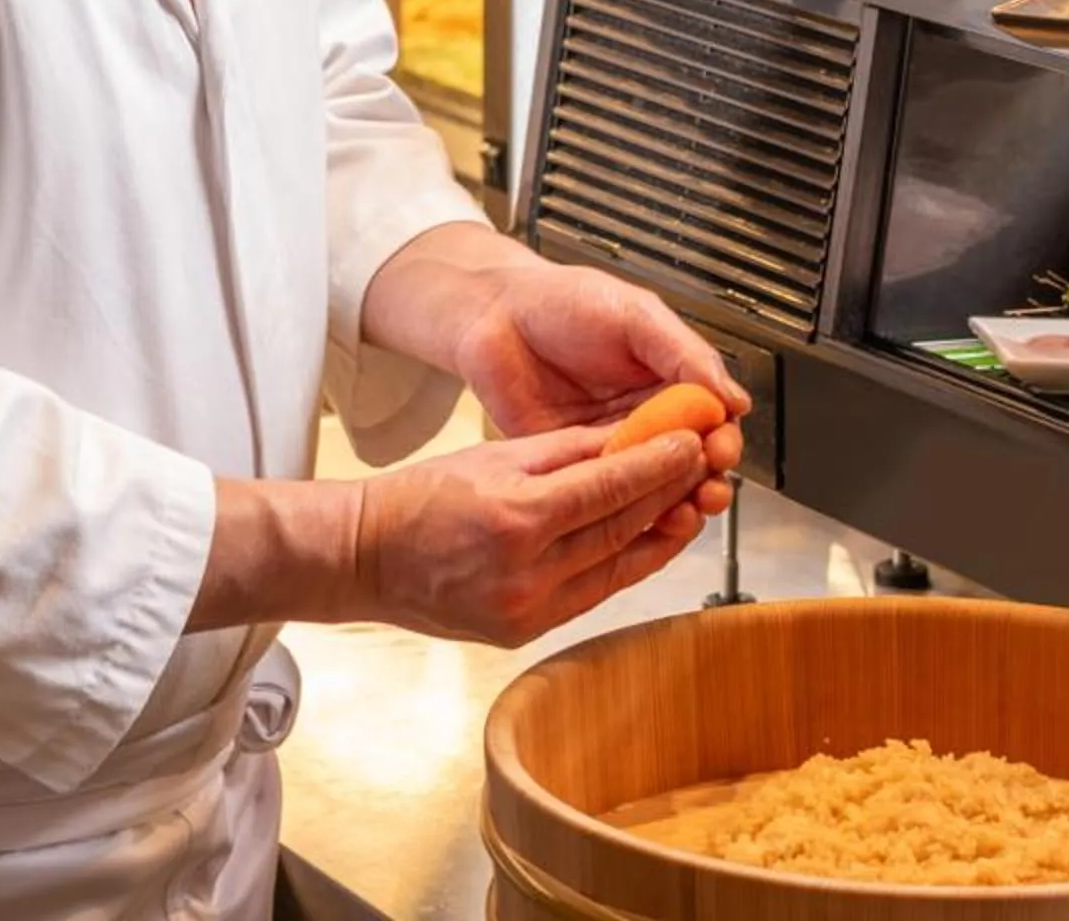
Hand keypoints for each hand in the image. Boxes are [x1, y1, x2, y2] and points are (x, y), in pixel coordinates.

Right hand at [352, 427, 711, 645]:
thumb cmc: (420, 499)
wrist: (366, 558)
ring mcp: (527, 610)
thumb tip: (628, 437)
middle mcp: (526, 573)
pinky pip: (591, 596)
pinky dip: (623, 568)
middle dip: (668, 496)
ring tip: (688, 508)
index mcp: (516, 519)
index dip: (658, 466)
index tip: (691, 445)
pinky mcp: (525, 632)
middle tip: (702, 469)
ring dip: (658, 538)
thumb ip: (567, 452)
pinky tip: (646, 545)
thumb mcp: (493, 456)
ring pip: (616, 570)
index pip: (609, 489)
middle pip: (620, 530)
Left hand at [450, 260, 749, 509]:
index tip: (721, 452)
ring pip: (652, 484)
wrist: (492, 314)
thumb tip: (734, 397)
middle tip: (707, 491)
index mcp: (667, 378)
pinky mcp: (573, 462)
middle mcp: (643, 415)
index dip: (721, 440)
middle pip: (688, 460)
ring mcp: (609, 442)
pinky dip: (626, 509)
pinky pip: (606, 491)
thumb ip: (684, 354)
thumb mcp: (636, 315)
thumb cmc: (562, 301)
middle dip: (705, 481)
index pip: (711, 420)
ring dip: (674, 502)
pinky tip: (640, 517)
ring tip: (682, 513)